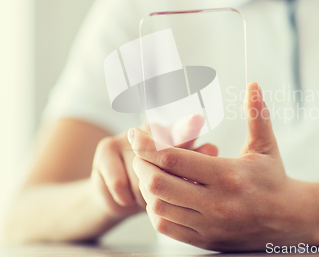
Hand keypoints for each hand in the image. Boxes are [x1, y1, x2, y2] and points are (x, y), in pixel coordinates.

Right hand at [91, 115, 217, 219]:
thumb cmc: (159, 185)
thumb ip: (194, 165)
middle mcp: (151, 129)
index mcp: (174, 135)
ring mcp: (128, 135)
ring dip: (142, 197)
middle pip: (158, 161)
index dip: (189, 127)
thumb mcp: (178, 180)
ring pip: (139, 178)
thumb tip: (213, 149)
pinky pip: (120, 184)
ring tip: (142, 194)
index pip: (183, 131)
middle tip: (162, 193)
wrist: (120, 196)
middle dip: (161, 187)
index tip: (198, 120)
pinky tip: (125, 196)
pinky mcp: (106, 148)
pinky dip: (125, 199)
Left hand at [131, 82, 303, 250]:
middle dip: (142, 165)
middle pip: (157, 183)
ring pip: (157, 206)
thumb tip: (253, 84)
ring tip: (151, 172)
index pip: (174, 159)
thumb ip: (257, 114)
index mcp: (228, 175)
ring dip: (147, 187)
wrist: (289, 220)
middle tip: (141, 153)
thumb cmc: (274, 179)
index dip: (148, 145)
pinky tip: (162, 195)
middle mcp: (215, 203)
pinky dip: (156, 209)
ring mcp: (208, 224)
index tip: (135, 133)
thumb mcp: (266, 146)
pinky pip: (166, 226)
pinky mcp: (204, 239)